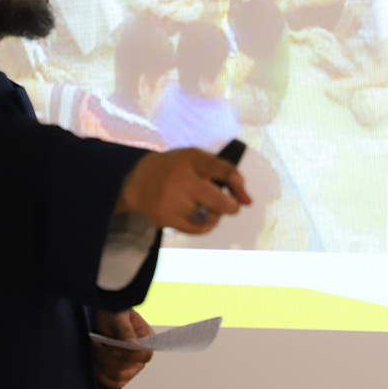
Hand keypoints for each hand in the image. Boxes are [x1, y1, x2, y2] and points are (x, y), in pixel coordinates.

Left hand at [93, 309, 153, 388]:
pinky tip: (96, 364)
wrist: (101, 317)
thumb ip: (126, 331)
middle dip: (108, 358)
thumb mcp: (119, 316)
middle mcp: (141, 355)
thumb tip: (135, 345)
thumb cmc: (112, 313)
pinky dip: (103, 375)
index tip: (114, 348)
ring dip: (103, 364)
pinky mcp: (121, 373)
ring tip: (97, 350)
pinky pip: (114, 383)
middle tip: (98, 345)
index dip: (130, 355)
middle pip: (128, 369)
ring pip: (119, 377)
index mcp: (147, 338)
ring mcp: (132, 366)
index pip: (145, 355)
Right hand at [116, 148, 251, 233]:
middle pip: (220, 202)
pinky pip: (196, 229)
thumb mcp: (199, 159)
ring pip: (210, 218)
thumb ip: (227, 173)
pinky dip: (204, 225)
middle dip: (229, 206)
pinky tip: (197, 215)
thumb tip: (248, 201)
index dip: (238, 184)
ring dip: (214, 215)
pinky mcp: (163, 218)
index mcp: (191, 159)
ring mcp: (170, 201)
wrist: (139, 180)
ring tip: (203, 206)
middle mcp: (179, 179)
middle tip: (225, 204)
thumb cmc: (177, 168)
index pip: (224, 171)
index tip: (243, 196)